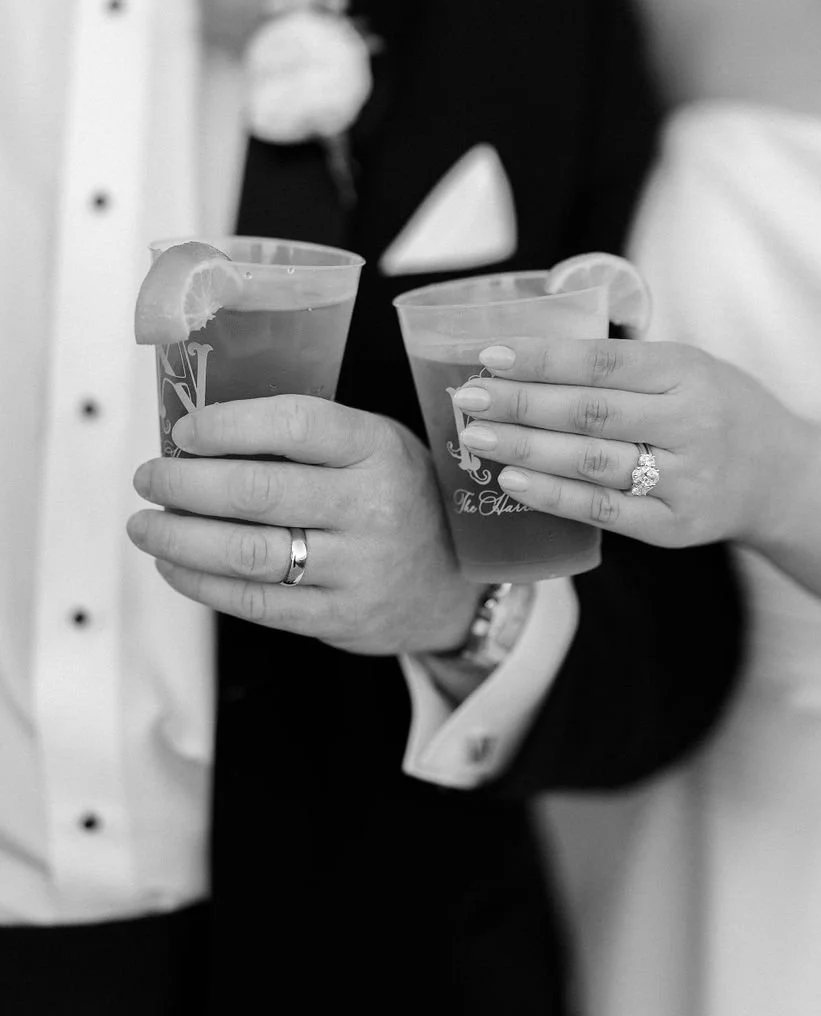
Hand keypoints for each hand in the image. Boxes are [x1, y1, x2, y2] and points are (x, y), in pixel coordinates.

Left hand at [129, 397, 479, 655]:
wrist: (453, 582)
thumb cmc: (397, 497)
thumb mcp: (375, 447)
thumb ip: (307, 437)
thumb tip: (203, 432)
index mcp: (378, 448)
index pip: (295, 424)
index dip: (229, 424)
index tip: (184, 431)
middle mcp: (371, 505)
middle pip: (258, 491)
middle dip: (186, 484)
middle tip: (149, 478)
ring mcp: (356, 567)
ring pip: (248, 553)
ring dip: (181, 537)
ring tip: (146, 524)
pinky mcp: (338, 617)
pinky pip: (254, 603)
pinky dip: (201, 583)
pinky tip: (175, 564)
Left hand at [451, 339, 814, 549]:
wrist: (784, 479)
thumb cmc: (719, 409)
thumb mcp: (690, 365)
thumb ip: (626, 360)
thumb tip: (532, 345)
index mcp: (688, 371)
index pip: (605, 361)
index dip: (544, 358)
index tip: (491, 355)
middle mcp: (691, 423)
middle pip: (591, 411)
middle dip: (522, 403)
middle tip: (468, 397)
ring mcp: (686, 479)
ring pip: (592, 462)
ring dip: (527, 448)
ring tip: (478, 436)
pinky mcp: (675, 527)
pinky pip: (605, 511)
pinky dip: (554, 496)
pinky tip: (514, 480)